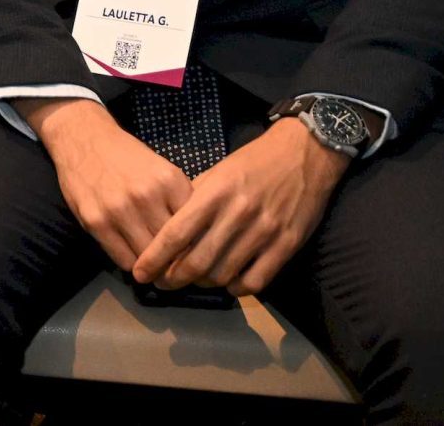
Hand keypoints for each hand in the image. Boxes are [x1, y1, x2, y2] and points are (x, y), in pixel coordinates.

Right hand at [24, 96, 192, 272]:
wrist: (83, 138)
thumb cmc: (128, 158)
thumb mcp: (163, 171)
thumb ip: (181, 202)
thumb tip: (200, 242)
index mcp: (170, 182)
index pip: (196, 230)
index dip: (198, 248)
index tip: (198, 258)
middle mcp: (146, 196)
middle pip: (173, 249)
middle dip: (178, 264)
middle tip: (180, 272)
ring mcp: (119, 210)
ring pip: (149, 260)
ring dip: (154, 268)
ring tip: (157, 269)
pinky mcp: (95, 221)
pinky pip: (123, 260)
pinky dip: (132, 264)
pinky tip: (134, 256)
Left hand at [133, 117, 346, 293]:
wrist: (303, 155)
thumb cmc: (253, 163)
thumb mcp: (216, 172)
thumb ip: (193, 200)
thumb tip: (169, 231)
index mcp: (214, 193)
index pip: (176, 234)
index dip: (155, 258)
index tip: (140, 273)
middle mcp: (238, 214)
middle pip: (197, 262)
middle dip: (174, 278)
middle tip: (164, 283)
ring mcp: (264, 232)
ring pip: (224, 275)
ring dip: (204, 284)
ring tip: (195, 280)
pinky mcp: (287, 246)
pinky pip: (255, 281)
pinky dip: (236, 288)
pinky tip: (228, 282)